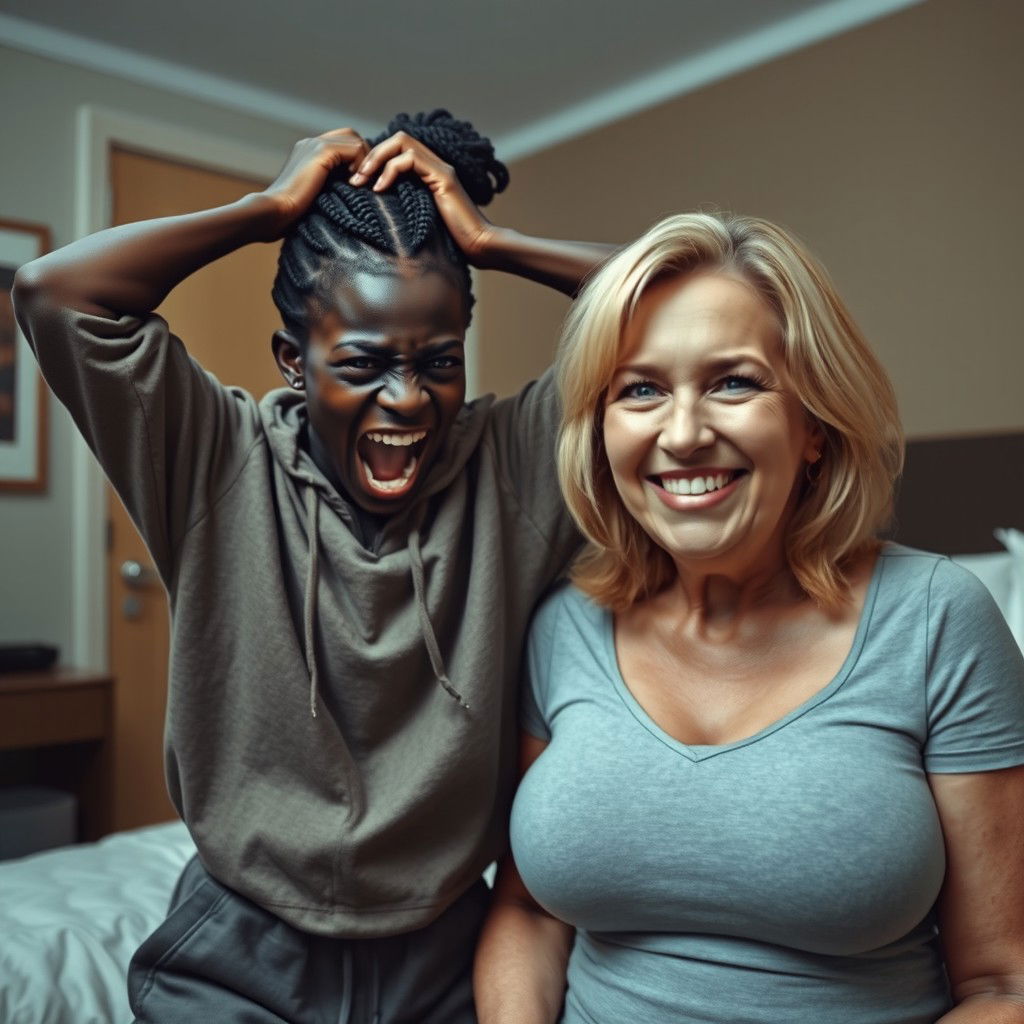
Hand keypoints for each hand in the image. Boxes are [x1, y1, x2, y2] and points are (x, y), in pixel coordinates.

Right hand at [259, 128, 369, 238]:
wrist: (276, 211)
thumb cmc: (292, 214)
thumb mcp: (315, 196)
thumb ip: (330, 185)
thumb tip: (352, 189)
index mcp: (308, 152)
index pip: (343, 143)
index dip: (356, 161)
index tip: (358, 185)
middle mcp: (312, 142)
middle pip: (352, 136)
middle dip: (364, 158)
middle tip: (364, 183)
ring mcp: (315, 144)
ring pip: (356, 140)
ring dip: (364, 163)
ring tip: (359, 185)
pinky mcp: (322, 151)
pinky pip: (356, 149)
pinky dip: (361, 166)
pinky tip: (355, 184)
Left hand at [348, 132, 497, 265]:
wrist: (480, 247)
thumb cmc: (453, 242)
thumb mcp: (419, 221)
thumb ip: (404, 208)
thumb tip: (377, 213)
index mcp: (429, 173)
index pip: (398, 149)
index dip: (374, 160)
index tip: (358, 181)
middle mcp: (436, 165)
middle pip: (398, 139)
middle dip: (371, 155)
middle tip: (354, 178)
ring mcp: (441, 169)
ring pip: (402, 142)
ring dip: (376, 159)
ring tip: (362, 181)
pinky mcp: (443, 178)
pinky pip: (411, 159)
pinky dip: (390, 170)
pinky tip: (380, 189)